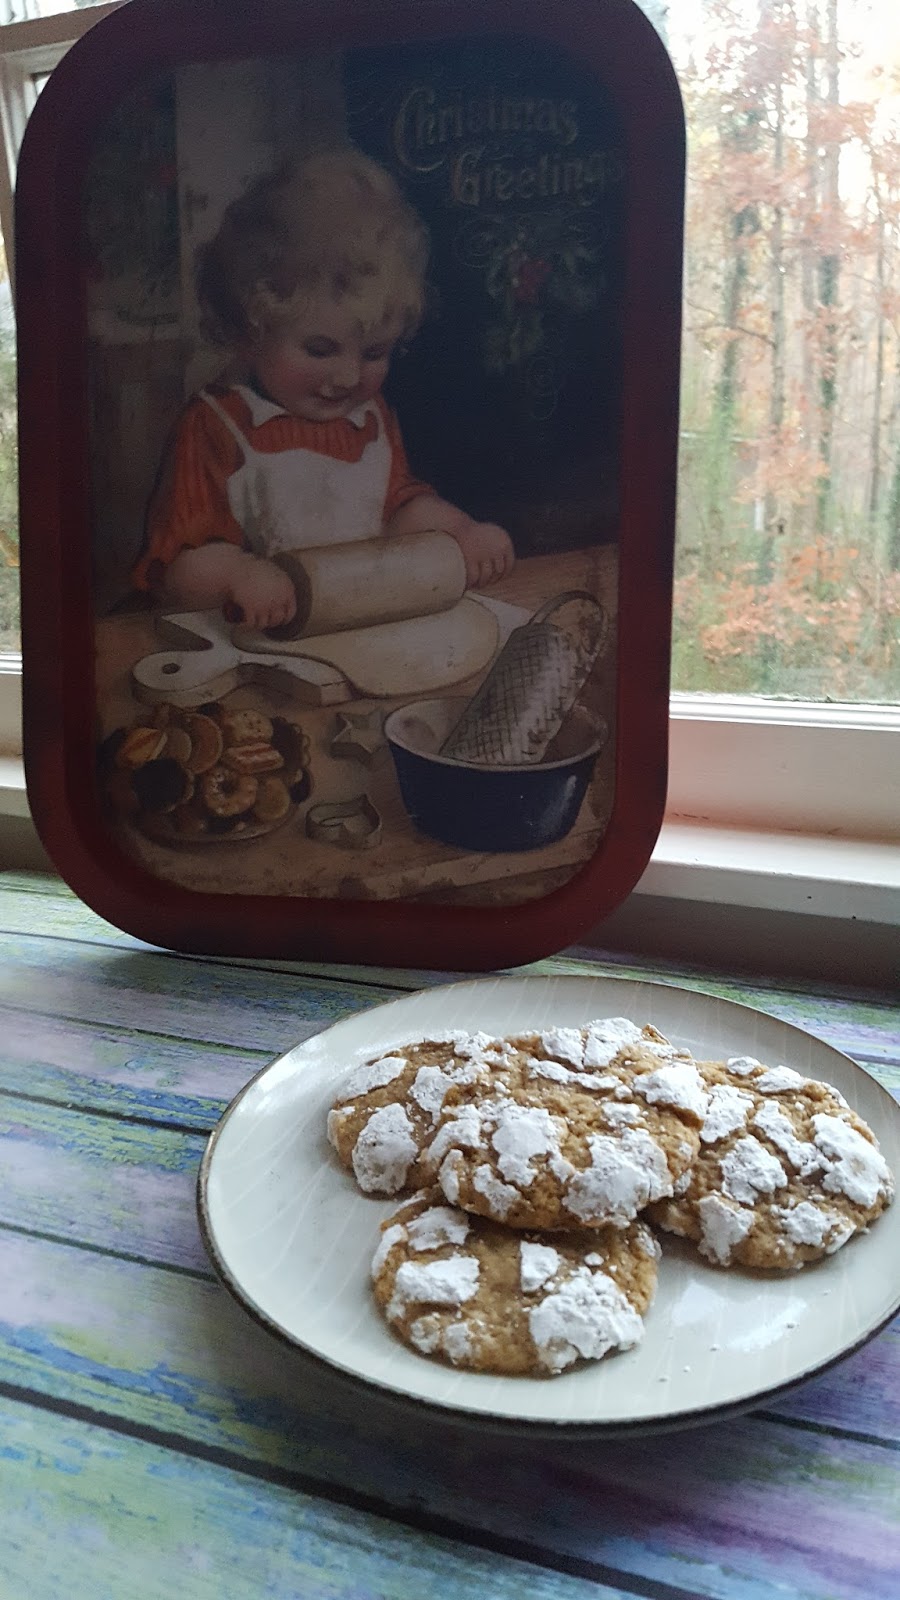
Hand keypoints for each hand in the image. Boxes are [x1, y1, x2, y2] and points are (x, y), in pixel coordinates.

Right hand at [161, 543, 296, 629]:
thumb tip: (284, 601)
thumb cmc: (253, 568)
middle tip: (265, 621)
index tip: (281, 621)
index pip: (291, 611)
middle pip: (277, 620)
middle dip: (271, 622)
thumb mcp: (275, 574)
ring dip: (258, 624)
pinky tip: (244, 624)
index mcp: (287, 588)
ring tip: (254, 622)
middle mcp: (279, 598)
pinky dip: (247, 625)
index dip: (285, 618)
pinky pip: (252, 623)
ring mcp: (266, 604)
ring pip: (265, 624)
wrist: (237, 567)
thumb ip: (281, 588)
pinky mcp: (252, 608)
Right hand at [450, 519, 514, 588]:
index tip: (500, 577)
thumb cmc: (478, 531)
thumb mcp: (496, 534)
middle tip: (488, 582)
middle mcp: (497, 548)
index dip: (505, 573)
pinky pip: (474, 576)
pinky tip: (470, 583)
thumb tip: (507, 564)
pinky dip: (472, 581)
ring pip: (487, 575)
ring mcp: (484, 554)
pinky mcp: (471, 558)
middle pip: (499, 571)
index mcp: (505, 542)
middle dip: (493, 579)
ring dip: (483, 582)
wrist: (461, 526)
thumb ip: (503, 546)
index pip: (510, 564)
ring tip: (479, 584)